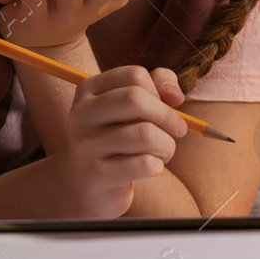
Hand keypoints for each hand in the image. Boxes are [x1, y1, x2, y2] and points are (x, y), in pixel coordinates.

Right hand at [56, 64, 186, 217]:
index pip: (135, 76)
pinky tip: (150, 168)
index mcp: (89, 89)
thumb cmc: (116, 138)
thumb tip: (175, 95)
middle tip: (177, 131)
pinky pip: (144, 164)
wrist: (84, 182)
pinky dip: (158, 166)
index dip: (160, 91)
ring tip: (162, 152)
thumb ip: (156, 86)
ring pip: (145, 134)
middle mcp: (82, 113)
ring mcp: (86, 144)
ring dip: (167, 145)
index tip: (166, 107)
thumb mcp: (130, 107)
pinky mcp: (97, 173)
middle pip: (136, 99)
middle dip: (168, 117)